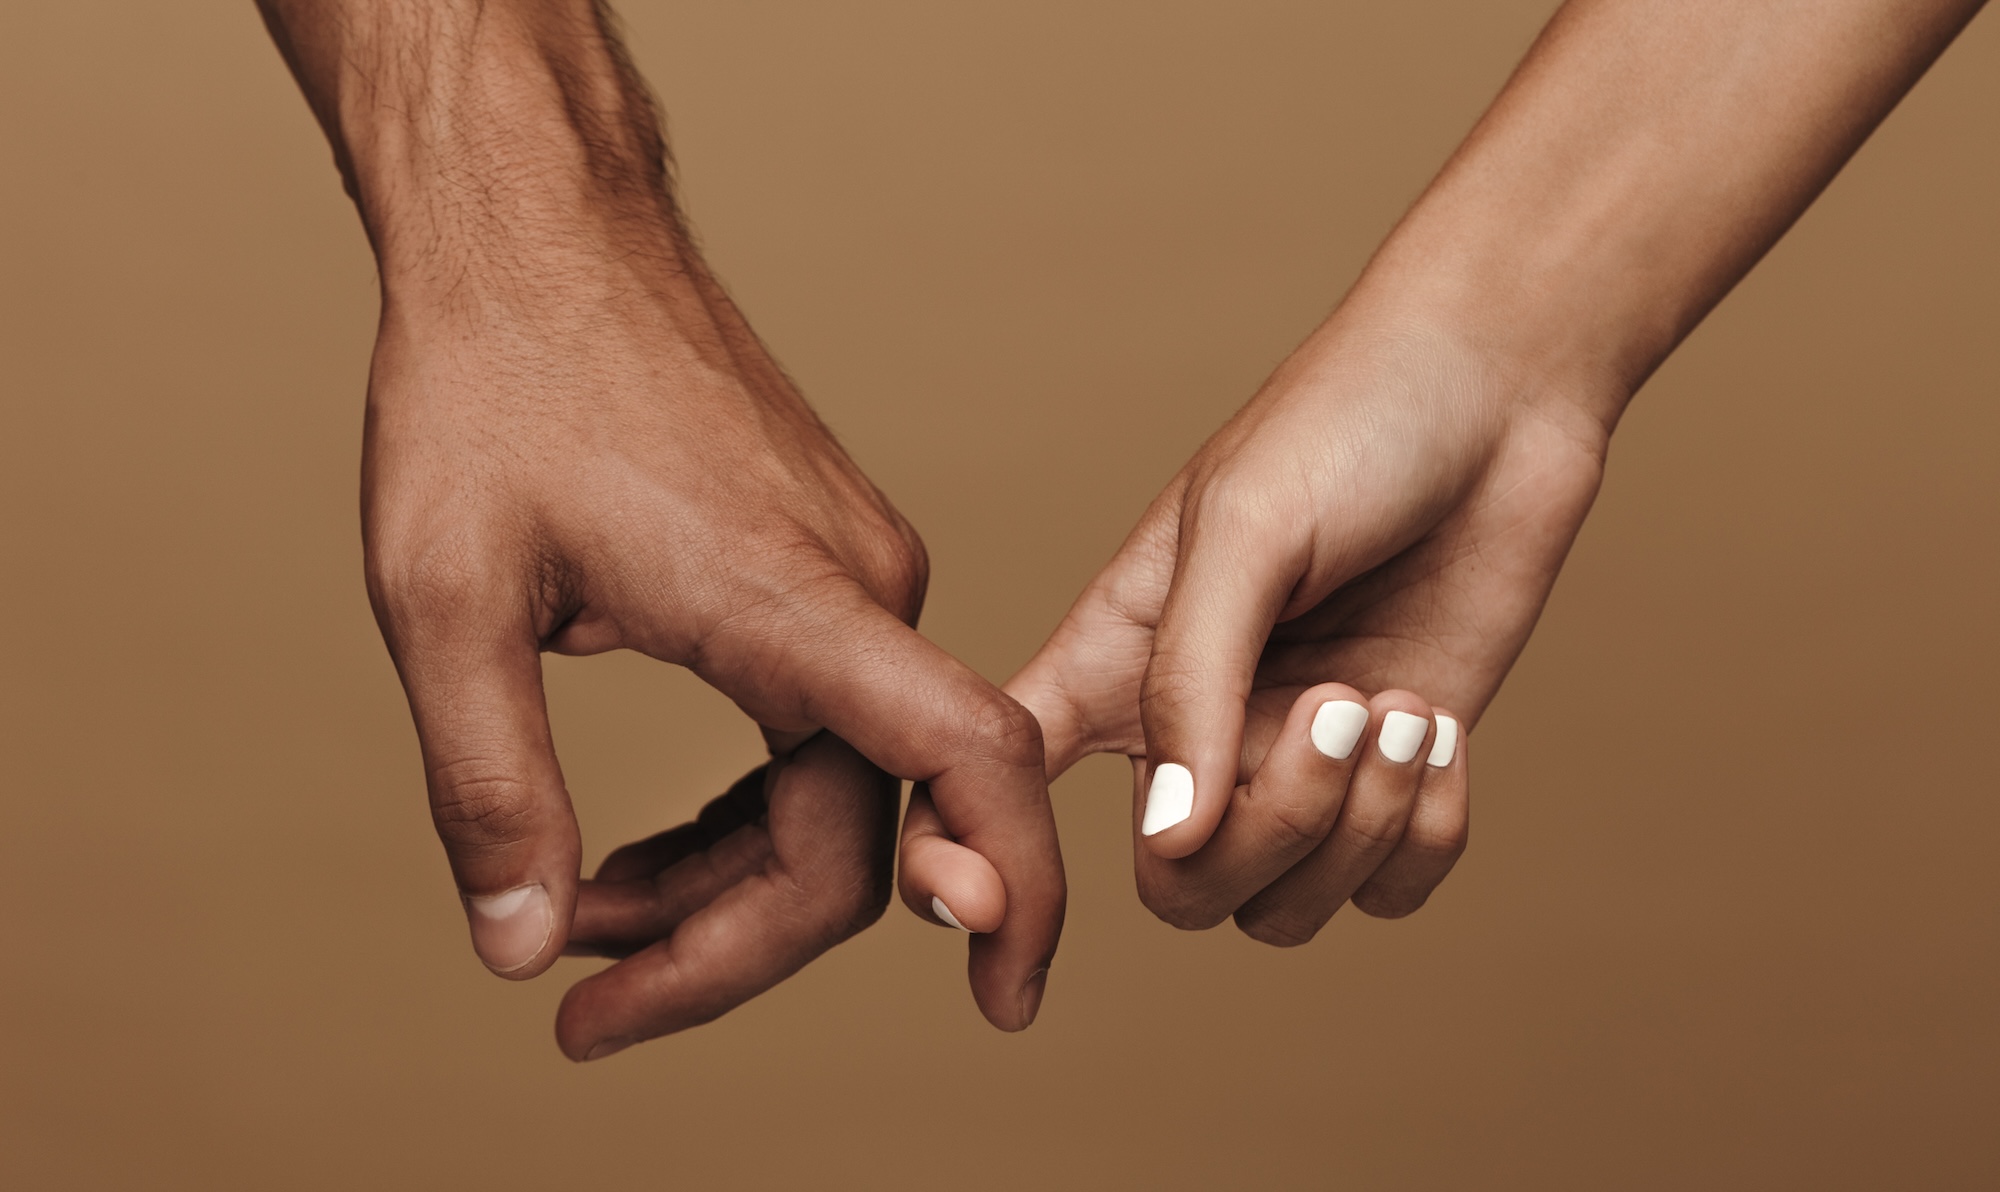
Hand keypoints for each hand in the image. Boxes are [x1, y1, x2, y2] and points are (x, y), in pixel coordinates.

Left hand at [363, 256, 1063, 1050]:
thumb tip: (519, 943)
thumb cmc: (494, 379)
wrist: (534, 231)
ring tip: (580, 917)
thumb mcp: (445, 598)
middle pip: (854, 830)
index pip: (961, 764)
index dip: (1013, 897)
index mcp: (790, 597)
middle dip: (725, 942)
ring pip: (830, 788)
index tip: (1000, 1008)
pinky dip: (734, 808)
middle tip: (585, 999)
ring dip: (718, 881)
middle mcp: (856, 588)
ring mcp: (846, 572)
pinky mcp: (816, 563)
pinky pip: (812, 728)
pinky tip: (636, 845)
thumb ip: (491, 786)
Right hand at [999, 314, 1606, 941]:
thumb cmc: (1347, 421)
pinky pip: (1389, 891)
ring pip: (1285, 907)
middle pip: (1180, 886)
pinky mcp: (1400, 774)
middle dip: (1271, 831)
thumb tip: (1169, 839)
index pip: (1008, 778)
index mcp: (1115, 663)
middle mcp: (1200, 731)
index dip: (975, 857)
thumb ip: (1190, 686)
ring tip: (1399, 706)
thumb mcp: (1245, 533)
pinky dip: (1423, 836)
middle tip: (1339, 703)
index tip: (991, 901)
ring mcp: (1299, 760)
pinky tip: (1439, 735)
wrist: (1501, 387)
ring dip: (1358, 827)